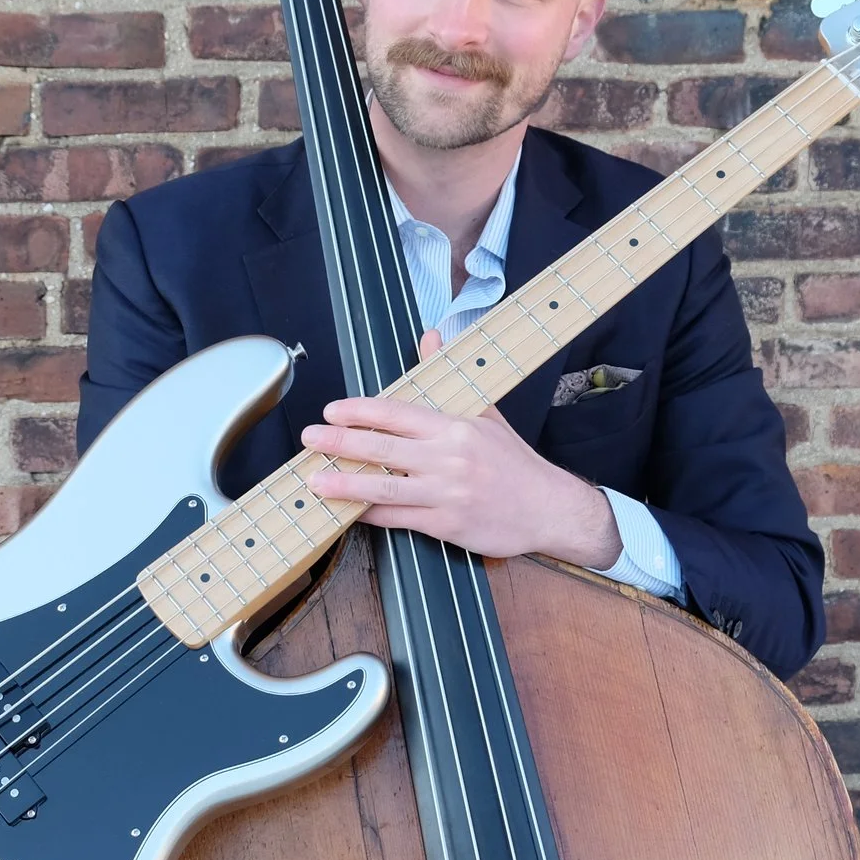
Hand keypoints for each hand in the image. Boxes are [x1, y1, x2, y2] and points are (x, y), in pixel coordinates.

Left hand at [304, 330, 623, 568]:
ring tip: (315, 481)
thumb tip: (430, 335)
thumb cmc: (513, 462)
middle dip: (339, 443)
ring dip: (345, 483)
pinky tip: (348, 511)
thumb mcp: (485, 413)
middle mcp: (448, 457)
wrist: (549, 507)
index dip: (359, 411)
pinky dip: (370, 514)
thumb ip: (449, 376)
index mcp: (455, 426)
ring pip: (384, 486)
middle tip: (309, 439)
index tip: (332, 411)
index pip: (397, 412)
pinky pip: (398, 518)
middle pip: (382, 447)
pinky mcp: (447, 524)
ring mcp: (446, 492)